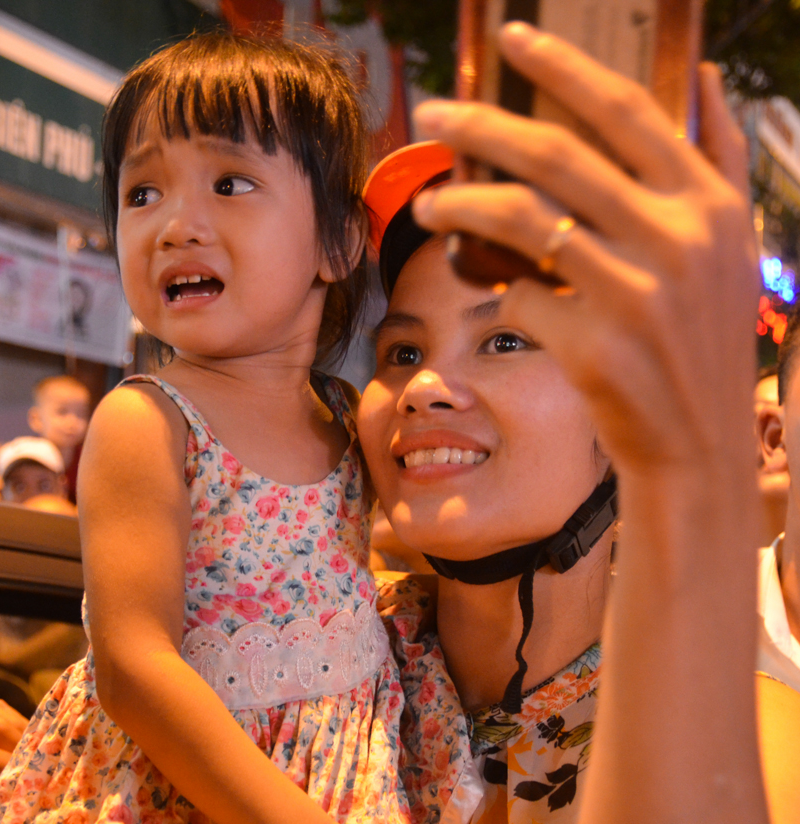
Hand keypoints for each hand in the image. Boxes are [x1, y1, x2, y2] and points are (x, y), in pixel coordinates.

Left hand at [411, 23, 757, 486]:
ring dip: (462, 204)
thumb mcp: (732, 247)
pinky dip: (502, 290)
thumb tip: (704, 75)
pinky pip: (519, 297)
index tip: (513, 39)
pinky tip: (499, 294)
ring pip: (520, 221)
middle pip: (556, 156)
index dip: (563, 68)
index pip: (626, 112)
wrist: (697, 444)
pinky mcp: (592, 345)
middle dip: (480, 125)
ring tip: (430, 203)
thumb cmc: (701, 342)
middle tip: (432, 112)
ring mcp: (633, 294)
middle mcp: (675, 240)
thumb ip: (722, 160)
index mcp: (708, 205)